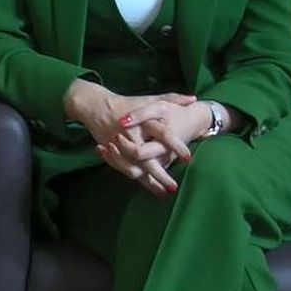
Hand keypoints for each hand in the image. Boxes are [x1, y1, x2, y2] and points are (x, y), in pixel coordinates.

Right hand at [65, 80, 194, 196]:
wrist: (97, 106)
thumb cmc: (127, 103)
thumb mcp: (150, 99)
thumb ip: (172, 98)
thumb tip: (193, 98)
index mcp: (144, 121)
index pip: (164, 134)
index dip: (176, 146)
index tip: (188, 158)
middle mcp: (132, 136)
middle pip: (148, 160)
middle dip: (161, 175)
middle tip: (174, 186)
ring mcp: (121, 147)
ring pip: (136, 170)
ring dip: (150, 183)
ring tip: (164, 192)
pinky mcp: (115, 154)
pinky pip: (127, 171)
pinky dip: (139, 180)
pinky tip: (151, 187)